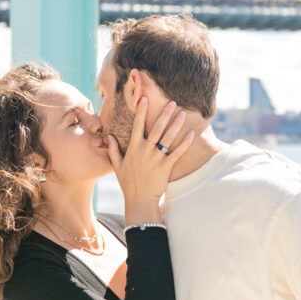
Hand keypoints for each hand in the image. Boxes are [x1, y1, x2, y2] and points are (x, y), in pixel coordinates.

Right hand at [108, 98, 193, 222]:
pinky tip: (191, 134)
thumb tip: (109, 137)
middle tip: (173, 102)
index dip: (141, 112)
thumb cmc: (128, 183)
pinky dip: (184, 143)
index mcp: (133, 148)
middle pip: (156, 128)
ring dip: (176, 125)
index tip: (145, 99)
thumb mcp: (117, 166)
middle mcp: (145, 151)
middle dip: (164, 114)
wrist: (139, 200)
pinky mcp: (165, 167)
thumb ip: (114, 150)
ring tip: (183, 113)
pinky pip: (176, 153)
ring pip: (167, 138)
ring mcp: (156, 159)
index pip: (137, 126)